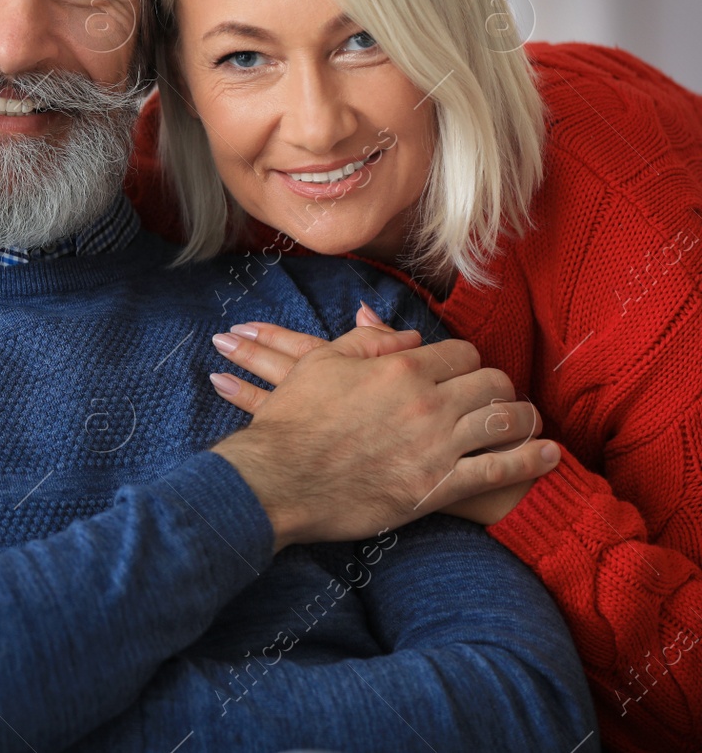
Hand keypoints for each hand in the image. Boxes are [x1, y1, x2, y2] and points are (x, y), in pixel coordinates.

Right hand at [208, 305, 557, 550]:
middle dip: (499, 386)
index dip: (466, 359)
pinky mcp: (437, 487)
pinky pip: (499, 471)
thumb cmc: (293, 420)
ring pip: (505, 422)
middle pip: (492, 383)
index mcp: (401, 368)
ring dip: (525, 420)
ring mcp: (436, 446)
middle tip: (497, 395)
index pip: (460, 352)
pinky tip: (548, 456)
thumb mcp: (321, 363)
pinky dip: (530, 462)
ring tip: (531, 423)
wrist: (277, 478)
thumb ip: (369, 342)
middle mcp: (427, 403)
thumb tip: (410, 338)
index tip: (463, 370)